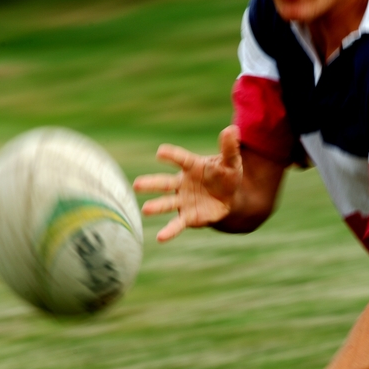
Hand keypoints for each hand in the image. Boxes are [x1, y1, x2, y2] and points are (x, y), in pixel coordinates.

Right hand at [133, 125, 242, 241]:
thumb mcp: (231, 162)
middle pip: (164, 183)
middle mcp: (182, 183)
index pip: (181, 159)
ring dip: (156, 207)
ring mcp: (183, 201)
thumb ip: (229, 148)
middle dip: (151, 184)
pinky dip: (169, 231)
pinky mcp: (188, 217)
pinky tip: (160, 238)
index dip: (171, 155)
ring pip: (167, 204)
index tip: (160, 152)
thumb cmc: (227, 176)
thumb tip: (232, 129)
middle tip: (137, 185)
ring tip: (145, 210)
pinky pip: (177, 224)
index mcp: (191, 167)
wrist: (230, 198)